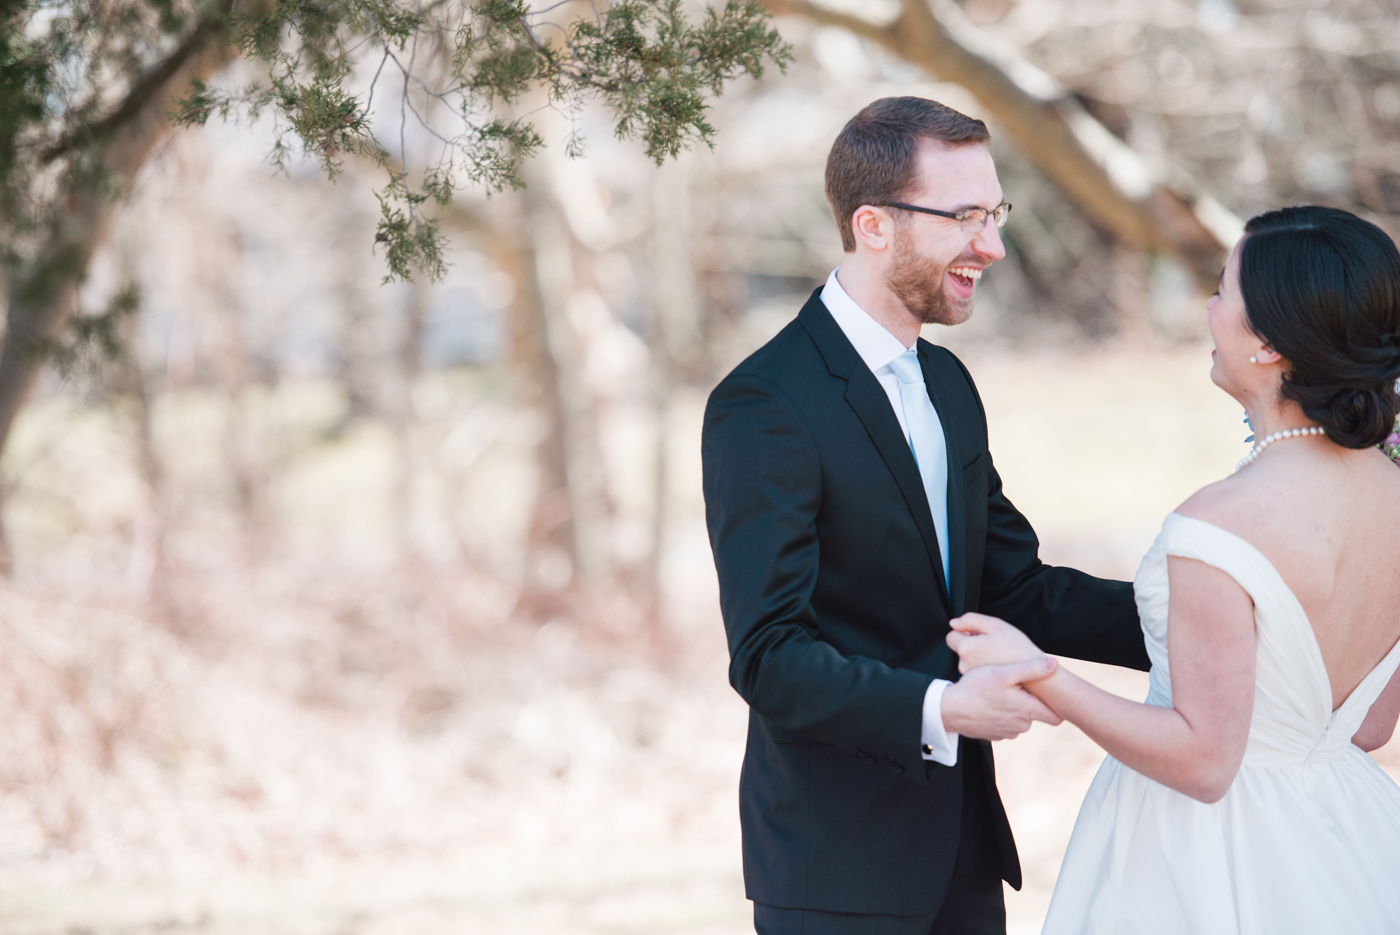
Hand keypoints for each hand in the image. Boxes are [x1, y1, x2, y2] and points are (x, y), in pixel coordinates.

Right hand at [940, 659, 1062, 740]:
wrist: (950, 709)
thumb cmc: (976, 688)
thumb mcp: (1003, 673)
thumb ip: (1031, 668)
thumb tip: (1055, 664)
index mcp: (1028, 710)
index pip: (1056, 717)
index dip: (1055, 706)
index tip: (1049, 696)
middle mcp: (1021, 725)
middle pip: (1036, 714)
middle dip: (1029, 702)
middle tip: (1014, 686)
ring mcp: (1008, 732)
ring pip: (1020, 719)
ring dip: (1014, 709)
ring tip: (999, 694)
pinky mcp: (995, 735)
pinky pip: (1006, 724)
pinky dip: (1001, 716)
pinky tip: (990, 704)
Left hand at [947, 612, 1044, 672]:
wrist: (1033, 675)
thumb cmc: (1016, 648)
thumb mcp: (995, 625)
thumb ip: (970, 620)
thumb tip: (953, 623)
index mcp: (966, 648)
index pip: (951, 636)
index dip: (964, 631)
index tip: (979, 633)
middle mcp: (963, 664)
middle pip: (960, 648)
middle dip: (972, 643)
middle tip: (992, 643)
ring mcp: (971, 676)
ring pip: (968, 659)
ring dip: (979, 654)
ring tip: (998, 654)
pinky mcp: (979, 683)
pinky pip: (976, 669)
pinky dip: (984, 665)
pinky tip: (998, 663)